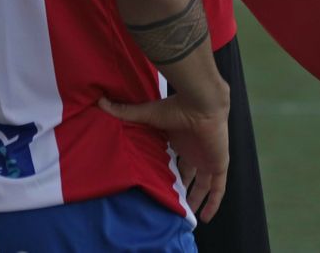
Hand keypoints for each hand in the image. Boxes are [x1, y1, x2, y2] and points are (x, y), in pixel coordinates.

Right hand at [99, 91, 229, 222]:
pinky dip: (214, 202)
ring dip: (196, 199)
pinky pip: (218, 188)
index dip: (168, 173)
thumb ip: (126, 113)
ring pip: (204, 184)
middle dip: (182, 189)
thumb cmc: (176, 107)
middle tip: (171, 205)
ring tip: (186, 216)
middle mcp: (194, 150)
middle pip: (189, 174)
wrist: (202, 104)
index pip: (174, 160)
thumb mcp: (147, 115)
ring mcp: (208, 158)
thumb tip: (100, 102)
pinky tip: (206, 217)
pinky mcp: (219, 164)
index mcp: (179, 139)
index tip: (158, 186)